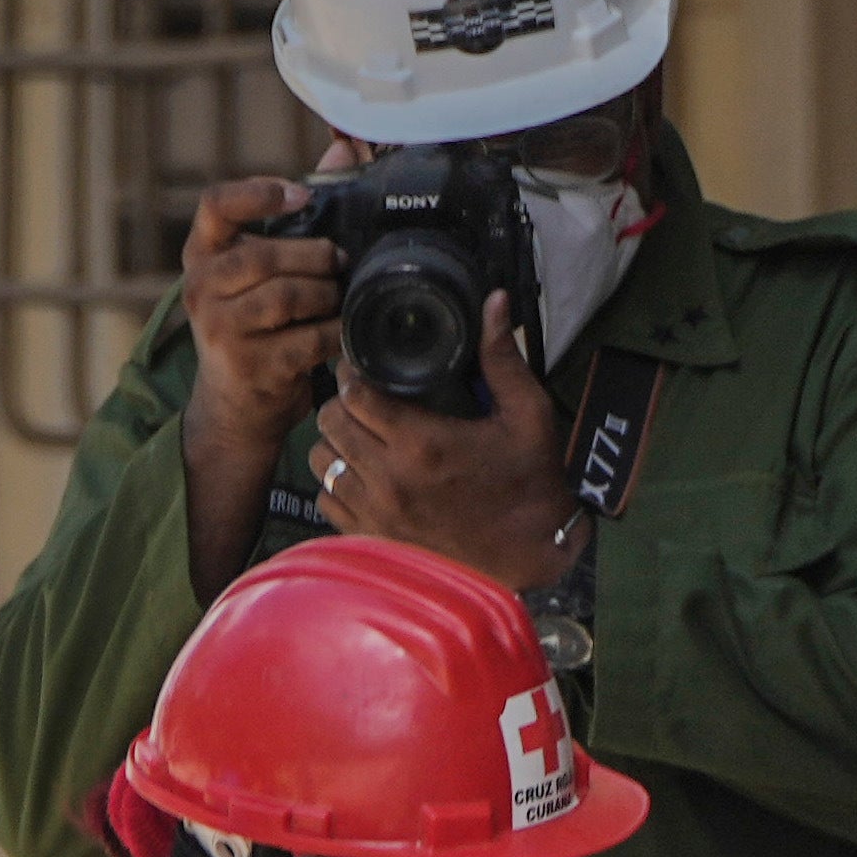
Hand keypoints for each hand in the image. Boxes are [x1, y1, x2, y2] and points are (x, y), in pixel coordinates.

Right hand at [178, 179, 344, 587]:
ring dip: (324, 295)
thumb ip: (295, 213)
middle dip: (312, 257)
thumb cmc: (255, 325)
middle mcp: (200, 289)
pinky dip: (332, 334)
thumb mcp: (259, 270)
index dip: (258, 194)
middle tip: (337, 261)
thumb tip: (343, 149)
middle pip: (264, 256)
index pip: (215, 206)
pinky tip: (342, 332)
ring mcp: (219, 331)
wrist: (235, 406)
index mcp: (201, 255)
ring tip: (338, 296)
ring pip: (285, 298)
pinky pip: (304, 340)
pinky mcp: (248, 367)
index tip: (299, 195)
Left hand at [316, 329, 587, 594]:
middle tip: (362, 398)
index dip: (353, 372)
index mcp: (422, 443)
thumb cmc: (532, 483)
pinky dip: (335, 484)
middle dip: (342, 403)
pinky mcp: (377, 540)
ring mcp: (379, 514)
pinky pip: (328, 503)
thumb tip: (493, 300)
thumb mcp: (529, 414)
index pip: (354, 393)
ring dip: (335, 443)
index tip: (363, 366)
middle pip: (330, 423)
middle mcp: (391, 479)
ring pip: (322, 462)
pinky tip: (360, 474)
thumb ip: (503, 357)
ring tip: (358, 435)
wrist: (535, 555)